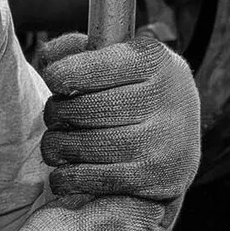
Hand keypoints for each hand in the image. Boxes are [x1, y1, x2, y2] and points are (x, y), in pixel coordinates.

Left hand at [34, 31, 202, 205]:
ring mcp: (165, 142)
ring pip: (89, 146)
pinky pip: (98, 180)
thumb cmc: (138, 93)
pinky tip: (64, 173)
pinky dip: (70, 178)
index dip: (63, 74)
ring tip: (55, 144)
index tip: (54, 80)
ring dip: (58, 147)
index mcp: (156, 61)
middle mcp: (167, 98)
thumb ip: (79, 50)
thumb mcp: (120, 59)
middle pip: (87, 108)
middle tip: (54, 116)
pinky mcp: (158, 179)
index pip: (96, 66)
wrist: (183, 140)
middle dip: (57, 113)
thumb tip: (47, 58)